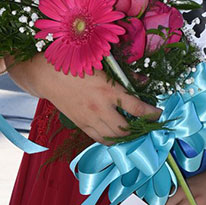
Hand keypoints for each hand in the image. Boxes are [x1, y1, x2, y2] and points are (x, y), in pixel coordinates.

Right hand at [9, 54, 159, 143]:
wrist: (46, 75)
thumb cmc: (74, 64)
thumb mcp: (101, 63)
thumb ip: (125, 74)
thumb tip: (144, 81)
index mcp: (108, 89)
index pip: (137, 108)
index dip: (152, 113)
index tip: (159, 114)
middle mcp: (100, 108)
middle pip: (127, 129)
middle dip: (141, 130)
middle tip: (149, 127)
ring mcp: (89, 119)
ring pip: (114, 139)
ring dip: (127, 138)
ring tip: (136, 133)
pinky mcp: (81, 125)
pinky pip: (100, 139)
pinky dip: (112, 140)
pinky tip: (117, 135)